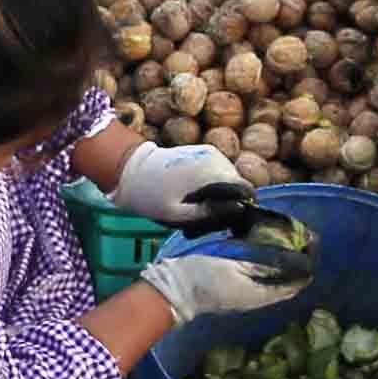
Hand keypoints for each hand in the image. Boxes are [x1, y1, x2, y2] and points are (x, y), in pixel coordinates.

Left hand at [102, 140, 253, 229]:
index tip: (225, 225)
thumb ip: (210, 214)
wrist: (131, 170)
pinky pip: (218, 174)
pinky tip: (191, 201)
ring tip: (192, 213)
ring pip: (228, 182)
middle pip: (237, 187)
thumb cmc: (151, 195)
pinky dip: (209, 189)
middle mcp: (217, 157)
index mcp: (212, 171)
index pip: (246, 191)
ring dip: (216, 199)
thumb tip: (240, 210)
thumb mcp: (178, 215)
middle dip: (225, 207)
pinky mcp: (204, 153)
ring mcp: (211, 153)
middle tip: (200, 225)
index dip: (241, 209)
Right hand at [144, 240, 309, 326]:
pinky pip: (261, 276)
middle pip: (288, 282)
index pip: (296, 284)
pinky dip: (269, 263)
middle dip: (298, 262)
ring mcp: (246, 295)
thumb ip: (263, 264)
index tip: (312, 242)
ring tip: (288, 240)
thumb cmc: (204, 278)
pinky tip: (265, 249)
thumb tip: (293, 259)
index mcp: (261, 295)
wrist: (174, 289)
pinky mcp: (236, 287)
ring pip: (275, 279)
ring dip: (284, 262)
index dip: (308, 265)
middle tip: (302, 237)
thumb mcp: (236, 267)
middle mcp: (258, 298)